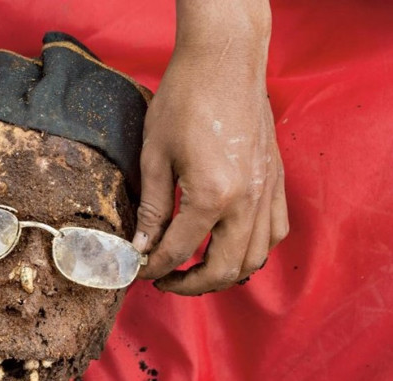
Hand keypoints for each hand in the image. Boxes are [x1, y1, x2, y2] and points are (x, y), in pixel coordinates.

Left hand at [132, 2, 288, 294]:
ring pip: (255, 257)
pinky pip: (274, 232)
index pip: (179, 250)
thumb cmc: (185, 100)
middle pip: (224, 268)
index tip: (137, 272)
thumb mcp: (155, 155)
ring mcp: (268, 192)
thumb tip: (142, 246)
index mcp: (213, 195)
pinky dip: (253, 250)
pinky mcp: (277, 181)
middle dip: (190, 285)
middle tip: (164, 281)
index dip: (153, 267)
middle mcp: (247, 201)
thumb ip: (153, 207)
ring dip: (224, 273)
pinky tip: (229, 245)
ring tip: (194, 270)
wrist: (225, 62)